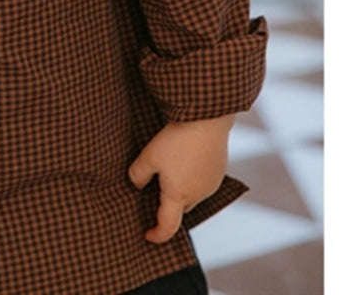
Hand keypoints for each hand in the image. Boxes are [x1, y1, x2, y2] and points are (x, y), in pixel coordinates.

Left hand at [127, 114, 233, 243]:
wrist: (207, 119)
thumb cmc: (177, 139)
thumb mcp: (149, 156)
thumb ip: (138, 175)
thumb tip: (136, 185)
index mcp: (178, 196)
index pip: (168, 227)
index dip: (156, 235)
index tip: (147, 235)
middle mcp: (198, 195)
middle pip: (180, 209)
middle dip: (167, 207)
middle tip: (153, 192)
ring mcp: (211, 184)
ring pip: (193, 195)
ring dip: (181, 190)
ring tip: (169, 172)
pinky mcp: (219, 171)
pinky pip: (203, 182)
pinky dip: (192, 178)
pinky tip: (185, 160)